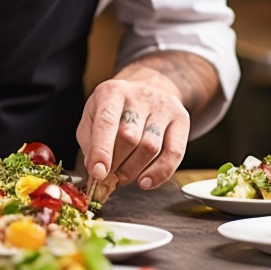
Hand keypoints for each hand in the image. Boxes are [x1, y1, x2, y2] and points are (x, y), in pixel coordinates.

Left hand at [77, 74, 189, 192]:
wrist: (148, 88)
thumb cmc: (115, 109)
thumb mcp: (92, 117)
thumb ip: (89, 142)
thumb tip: (95, 169)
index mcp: (111, 92)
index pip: (106, 122)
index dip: (101, 150)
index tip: (98, 174)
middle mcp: (139, 95)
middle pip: (129, 137)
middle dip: (117, 164)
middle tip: (110, 177)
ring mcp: (162, 106)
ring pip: (150, 147)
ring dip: (134, 170)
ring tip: (124, 176)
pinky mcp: (181, 118)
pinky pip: (174, 153)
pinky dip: (160, 173)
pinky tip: (146, 182)